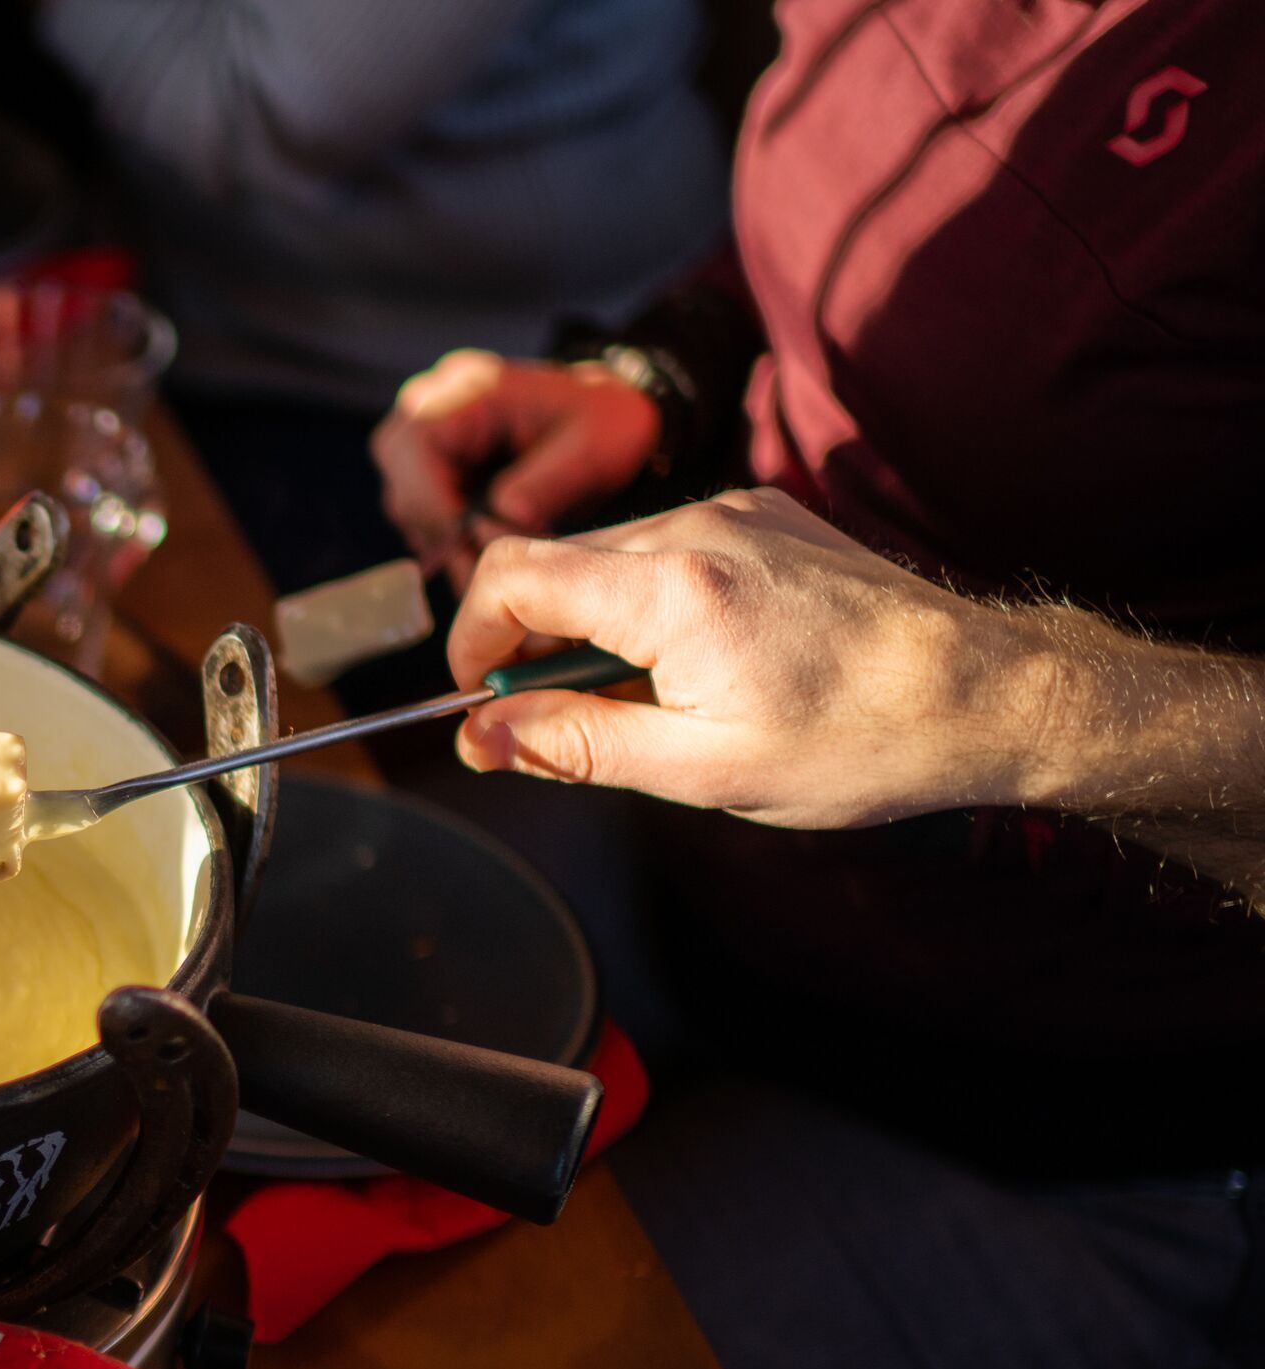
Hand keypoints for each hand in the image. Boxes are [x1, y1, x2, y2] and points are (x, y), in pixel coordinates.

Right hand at [371, 351, 661, 588]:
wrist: (607, 422)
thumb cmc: (603, 425)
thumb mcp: (594, 448)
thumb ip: (548, 483)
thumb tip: (504, 517)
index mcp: (471, 389)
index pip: (415, 447)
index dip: (433, 503)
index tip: (468, 543)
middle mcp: (436, 406)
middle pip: (400, 480)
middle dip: (438, 530)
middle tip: (479, 564)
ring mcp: (430, 440)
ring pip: (405, 505)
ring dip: (443, 541)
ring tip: (488, 564)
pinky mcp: (434, 469)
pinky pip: (421, 515)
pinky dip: (449, 540)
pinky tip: (483, 551)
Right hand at [444, 487, 1042, 825]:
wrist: (985, 693)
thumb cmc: (857, 741)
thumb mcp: (700, 770)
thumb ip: (574, 744)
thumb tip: (483, 735)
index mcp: (672, 589)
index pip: (509, 577)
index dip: (470, 641)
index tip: (481, 701)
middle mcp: (697, 527)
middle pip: (551, 564)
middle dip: (530, 643)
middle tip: (560, 723)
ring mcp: (734, 512)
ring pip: (604, 556)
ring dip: (589, 626)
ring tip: (640, 701)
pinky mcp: (764, 514)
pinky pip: (662, 549)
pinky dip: (641, 603)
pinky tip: (687, 662)